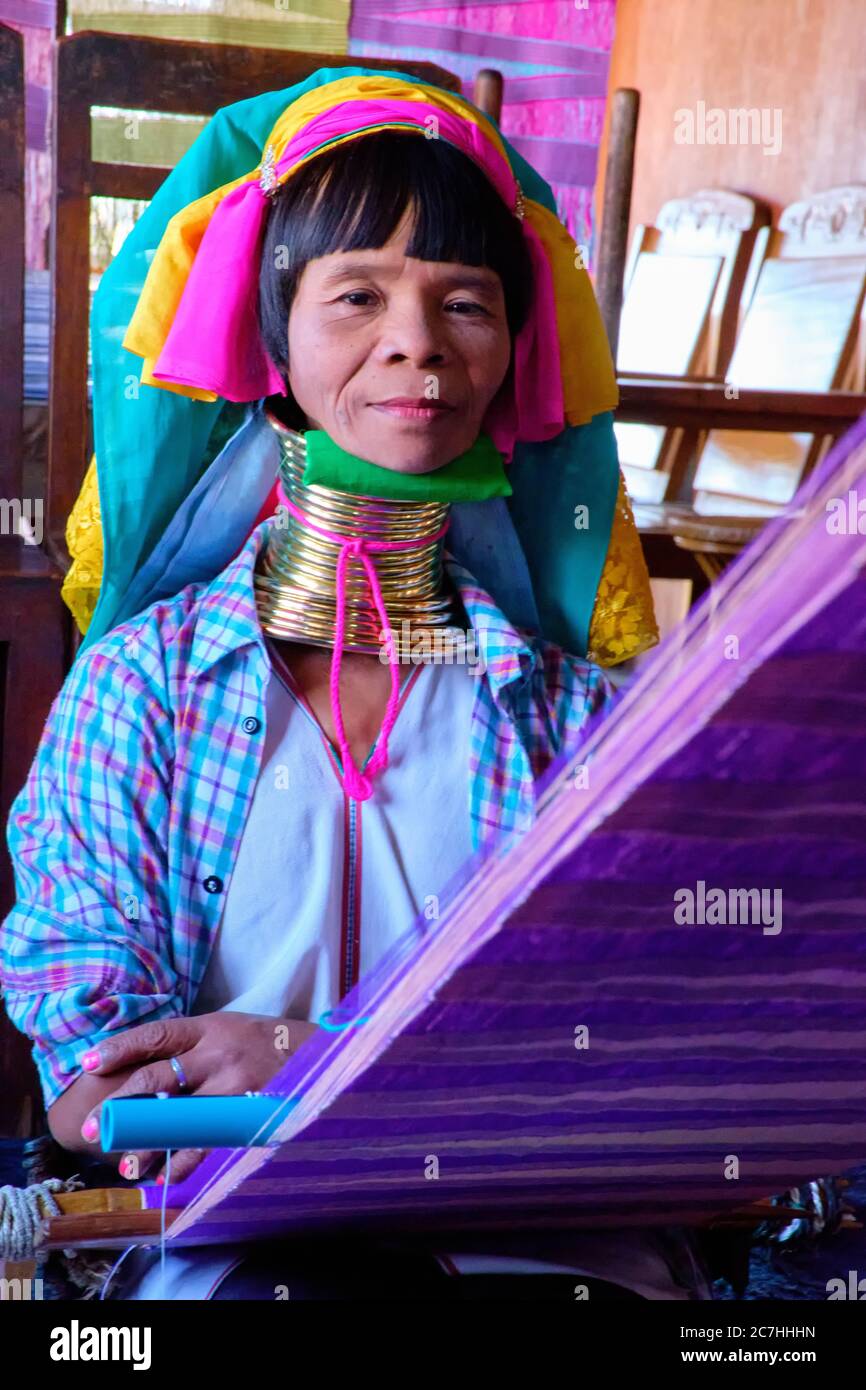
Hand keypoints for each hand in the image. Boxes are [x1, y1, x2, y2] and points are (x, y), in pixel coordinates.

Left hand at [79, 1011, 317, 1183]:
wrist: (325, 1057)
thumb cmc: (269, 1044)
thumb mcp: (231, 1030)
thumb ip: (195, 1046)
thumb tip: (145, 1070)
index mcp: (210, 1027)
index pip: (156, 1035)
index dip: (121, 1048)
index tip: (89, 1063)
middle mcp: (219, 1053)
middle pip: (157, 1078)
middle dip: (121, 1106)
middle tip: (93, 1131)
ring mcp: (235, 1085)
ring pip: (178, 1118)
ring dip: (149, 1145)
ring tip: (129, 1167)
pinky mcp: (249, 1113)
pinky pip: (210, 1142)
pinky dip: (186, 1162)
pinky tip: (170, 1176)